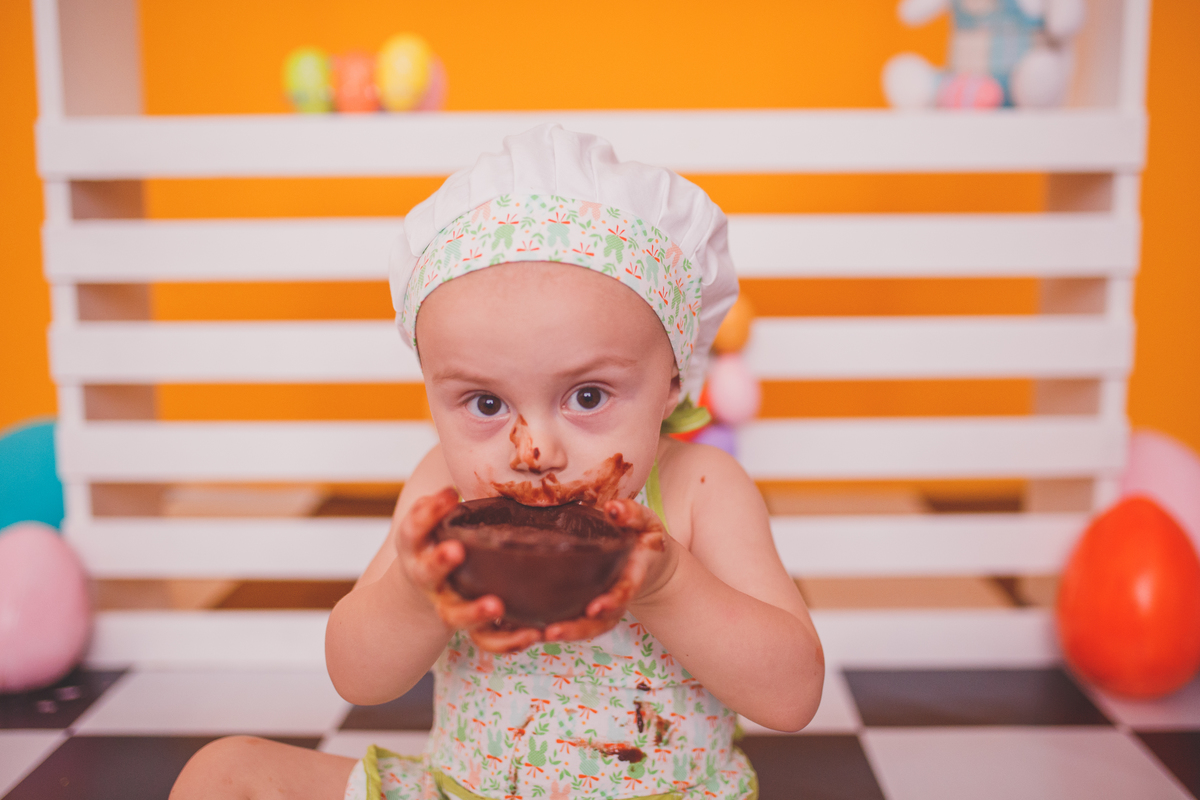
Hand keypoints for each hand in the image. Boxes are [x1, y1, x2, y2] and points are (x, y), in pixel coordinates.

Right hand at [394, 487, 541, 653]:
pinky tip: (532, 635)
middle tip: (455, 551)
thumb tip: (495, 455)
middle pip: (426, 572)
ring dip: (473, 611)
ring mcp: (444, 606)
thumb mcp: (432, 525)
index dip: (427, 513)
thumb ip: (451, 503)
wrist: (412, 603)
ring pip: (454, 615)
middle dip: (439, 561)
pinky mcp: (466, 629)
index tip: (449, 494)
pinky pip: (486, 641)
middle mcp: (426, 578)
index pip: (412, 529)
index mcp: (416, 548)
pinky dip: (508, 641)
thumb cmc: (435, 547)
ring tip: (494, 605)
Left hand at [543, 497, 671, 642]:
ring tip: (536, 636)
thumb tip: (612, 508)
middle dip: (578, 629)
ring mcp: (604, 607)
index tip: (594, 608)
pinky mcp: (587, 607)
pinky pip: (572, 623)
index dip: (612, 601)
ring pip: (586, 628)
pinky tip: (525, 632)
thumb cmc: (642, 535)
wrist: (646, 558)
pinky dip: (551, 629)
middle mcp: (618, 597)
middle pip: (601, 621)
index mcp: (633, 574)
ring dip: (564, 634)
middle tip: (553, 633)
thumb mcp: (644, 520)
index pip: (624, 591)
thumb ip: (632, 513)